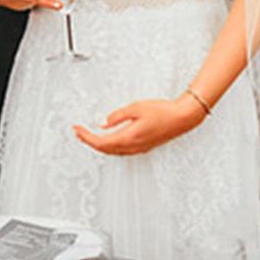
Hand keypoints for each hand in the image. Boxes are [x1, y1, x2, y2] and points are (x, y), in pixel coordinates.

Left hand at [72, 95, 204, 155]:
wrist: (183, 118)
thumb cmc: (163, 111)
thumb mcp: (136, 108)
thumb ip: (117, 116)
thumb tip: (103, 123)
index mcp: (129, 137)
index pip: (101, 142)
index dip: (86, 137)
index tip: (76, 129)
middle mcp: (133, 146)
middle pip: (105, 149)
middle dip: (89, 141)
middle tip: (78, 132)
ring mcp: (139, 148)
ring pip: (113, 151)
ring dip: (99, 144)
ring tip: (88, 135)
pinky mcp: (144, 146)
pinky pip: (122, 150)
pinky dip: (110, 146)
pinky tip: (108, 139)